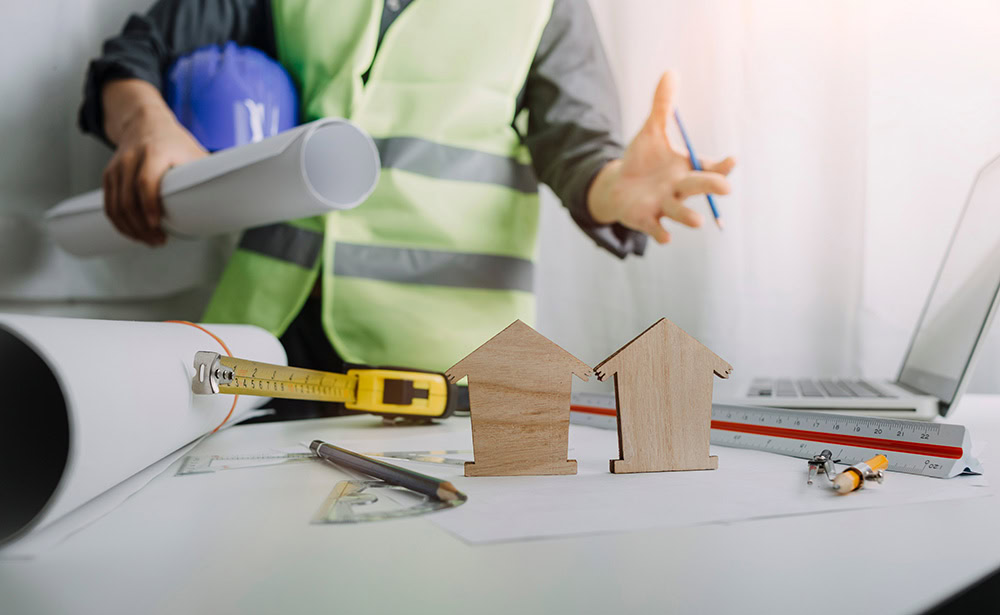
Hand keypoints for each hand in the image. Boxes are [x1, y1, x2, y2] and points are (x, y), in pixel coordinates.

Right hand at [102, 80, 207, 245]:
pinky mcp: (109, 175)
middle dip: (142, 226)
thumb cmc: (174, 141)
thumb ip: (209, 173)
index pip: (146, 181)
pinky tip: (134, 233)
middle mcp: (132, 158)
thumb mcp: (194, 152)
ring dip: (131, 228)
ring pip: (115, 205)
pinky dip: (119, 222)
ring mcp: (117, 167)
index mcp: (154, 152)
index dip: (149, 205)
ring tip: (150, 240)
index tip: (158, 224)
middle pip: (128, 199)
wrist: (144, 121)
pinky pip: (108, 204)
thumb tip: (237, 198)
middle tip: (159, 241)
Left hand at [587, 71, 734, 243]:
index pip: (710, 167)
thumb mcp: (650, 131)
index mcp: (687, 169)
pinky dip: (661, 234)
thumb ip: (662, 106)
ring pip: (681, 212)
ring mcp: (665, 206)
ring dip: (689, 216)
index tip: (731, 160)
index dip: (722, 166)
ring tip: (698, 221)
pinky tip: (665, 237)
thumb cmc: (641, 160)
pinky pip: (656, 229)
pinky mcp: (646, 219)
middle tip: (725, 188)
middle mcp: (680, 189)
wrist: (617, 185)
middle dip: (711, 187)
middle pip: (700, 187)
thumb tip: (670, 72)